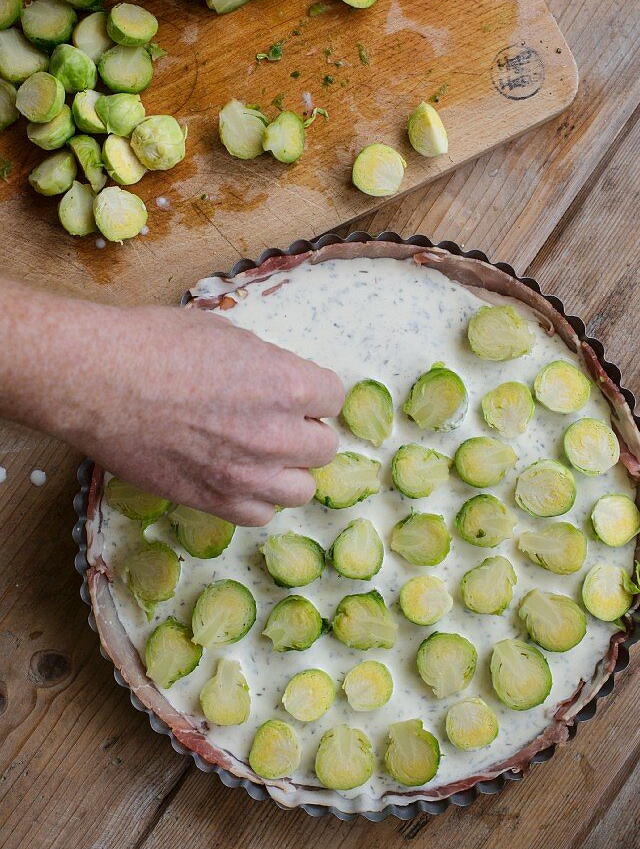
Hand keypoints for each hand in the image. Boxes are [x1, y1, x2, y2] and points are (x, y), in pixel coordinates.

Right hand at [0, 280, 342, 525]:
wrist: (96, 379)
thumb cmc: (154, 343)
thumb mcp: (227, 333)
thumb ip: (265, 363)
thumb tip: (276, 378)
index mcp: (287, 384)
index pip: (334, 397)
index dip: (314, 392)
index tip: (296, 391)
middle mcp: (275, 435)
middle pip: (324, 447)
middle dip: (305, 431)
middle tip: (276, 420)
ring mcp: (244, 474)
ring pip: (301, 490)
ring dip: (287, 470)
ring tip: (259, 453)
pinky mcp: (211, 501)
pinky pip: (259, 514)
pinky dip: (255, 498)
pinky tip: (236, 476)